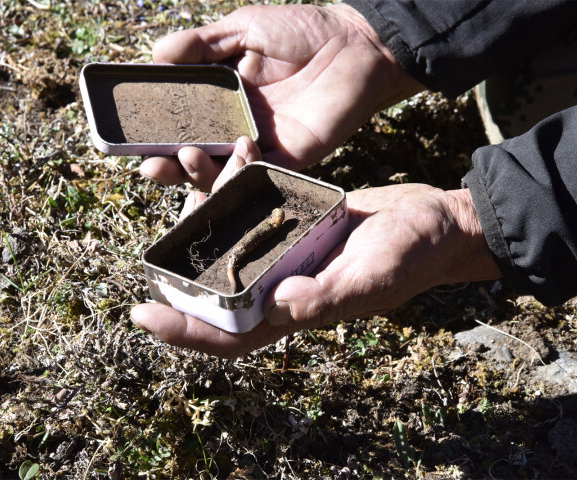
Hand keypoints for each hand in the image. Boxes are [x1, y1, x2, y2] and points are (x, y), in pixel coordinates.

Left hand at [131, 147, 499, 357]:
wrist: (433, 219)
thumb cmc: (413, 255)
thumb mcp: (375, 275)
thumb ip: (329, 295)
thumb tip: (277, 307)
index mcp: (296, 312)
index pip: (231, 334)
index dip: (187, 331)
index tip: (142, 315)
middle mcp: (281, 286)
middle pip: (215, 286)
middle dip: (180, 258)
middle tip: (163, 217)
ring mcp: (285, 253)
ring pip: (228, 242)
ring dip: (205, 209)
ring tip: (193, 166)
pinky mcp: (293, 222)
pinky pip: (252, 209)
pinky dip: (238, 185)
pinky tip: (234, 156)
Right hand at [139, 3, 423, 190]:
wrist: (355, 43)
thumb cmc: (301, 30)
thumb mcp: (243, 28)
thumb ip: (202, 44)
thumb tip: (154, 54)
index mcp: (222, 98)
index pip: (181, 121)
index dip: (155, 132)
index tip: (129, 138)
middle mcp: (236, 127)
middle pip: (196, 155)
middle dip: (170, 165)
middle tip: (149, 165)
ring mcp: (262, 145)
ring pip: (223, 171)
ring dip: (198, 174)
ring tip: (181, 159)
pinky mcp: (290, 158)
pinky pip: (259, 173)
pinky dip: (240, 172)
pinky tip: (228, 160)